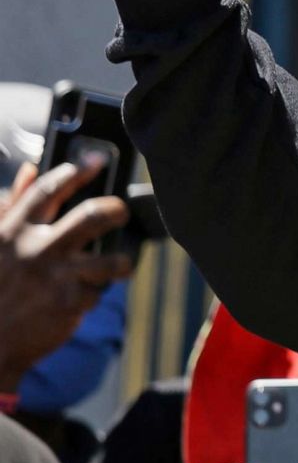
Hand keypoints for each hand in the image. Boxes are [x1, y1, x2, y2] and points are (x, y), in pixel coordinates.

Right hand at [0, 161, 131, 390]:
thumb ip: (11, 206)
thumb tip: (31, 169)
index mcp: (14, 230)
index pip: (49, 191)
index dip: (77, 171)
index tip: (98, 160)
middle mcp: (36, 249)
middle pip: (92, 216)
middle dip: (116, 210)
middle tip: (121, 213)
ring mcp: (55, 276)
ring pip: (111, 260)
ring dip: (121, 263)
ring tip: (119, 266)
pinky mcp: (70, 303)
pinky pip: (98, 291)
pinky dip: (93, 294)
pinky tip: (80, 298)